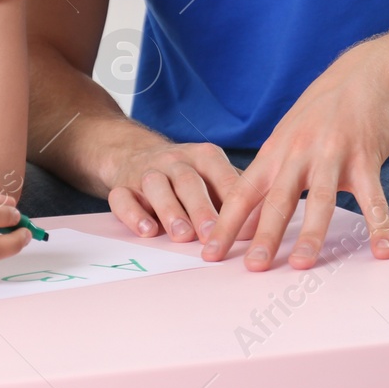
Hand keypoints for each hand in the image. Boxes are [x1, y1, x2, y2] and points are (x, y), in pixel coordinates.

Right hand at [102, 140, 253, 245]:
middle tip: (212, 234)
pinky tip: (147, 231)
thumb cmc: (187, 173)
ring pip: (156, 186)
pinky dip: (133, 214)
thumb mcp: (214, 175)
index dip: (234, 200)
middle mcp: (176, 160)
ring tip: (182, 235)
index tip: (246, 227)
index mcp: (204, 157)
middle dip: (201, 208)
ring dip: (170, 210)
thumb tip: (266, 221)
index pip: (222, 175)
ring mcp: (147, 171)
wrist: (135, 152)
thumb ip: (235, 194)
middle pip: (188, 180)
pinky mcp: (123, 185)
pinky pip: (123, 197)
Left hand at [202, 43, 388, 270]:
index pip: (243, 193)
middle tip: (253, 267)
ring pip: (320, 200)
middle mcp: (299, 153)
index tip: (211, 254)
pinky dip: (379, 225)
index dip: (226, 225)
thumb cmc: (320, 112)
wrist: (364, 74)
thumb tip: (248, 221)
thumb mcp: (287, 137)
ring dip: (311, 234)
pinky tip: (382, 250)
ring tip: (302, 264)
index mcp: (275, 152)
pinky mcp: (366, 158)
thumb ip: (270, 176)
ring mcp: (333, 155)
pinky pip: (373, 197)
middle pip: (278, 200)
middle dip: (264, 235)